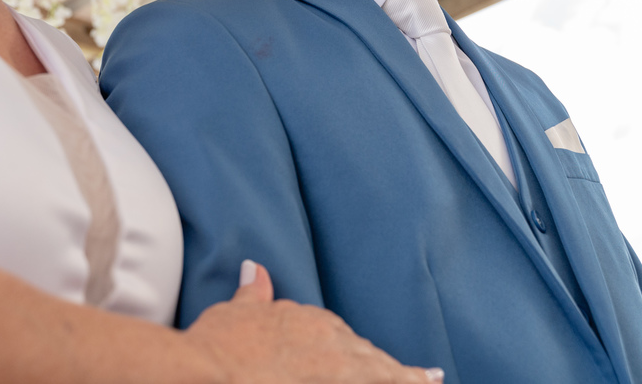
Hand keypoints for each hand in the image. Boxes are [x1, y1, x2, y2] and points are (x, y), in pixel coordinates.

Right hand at [183, 261, 442, 383]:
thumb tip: (255, 268)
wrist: (208, 368)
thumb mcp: (236, 313)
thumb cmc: (217, 344)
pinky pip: (381, 382)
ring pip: (382, 372)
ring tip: (433, 380)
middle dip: (395, 368)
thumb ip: (253, 293)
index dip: (363, 352)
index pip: (344, 337)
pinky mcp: (337, 380)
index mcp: (307, 320)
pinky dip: (402, 379)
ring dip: (408, 376)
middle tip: (430, 377)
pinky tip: (424, 382)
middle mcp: (329, 340)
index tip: (379, 360)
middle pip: (370, 356)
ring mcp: (337, 368)